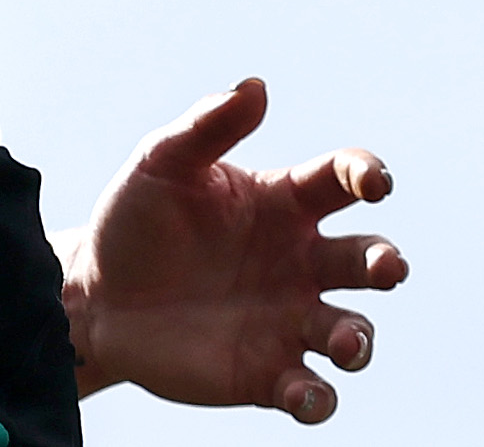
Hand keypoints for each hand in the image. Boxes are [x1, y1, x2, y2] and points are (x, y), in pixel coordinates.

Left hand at [58, 80, 406, 424]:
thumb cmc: (135, 219)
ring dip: (359, 339)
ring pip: (350, 331)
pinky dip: (319, 399)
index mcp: (283, 202)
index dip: (367, 174)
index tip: (373, 180)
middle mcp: (299, 261)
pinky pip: (311, 392)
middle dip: (386, 262)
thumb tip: (256, 86)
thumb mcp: (162, 162)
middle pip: (365, 259)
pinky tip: (306, 394)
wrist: (96, 296)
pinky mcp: (267, 373)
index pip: (341, 181)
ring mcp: (288, 319)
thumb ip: (209, 125)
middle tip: (387, 267)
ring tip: (346, 341)